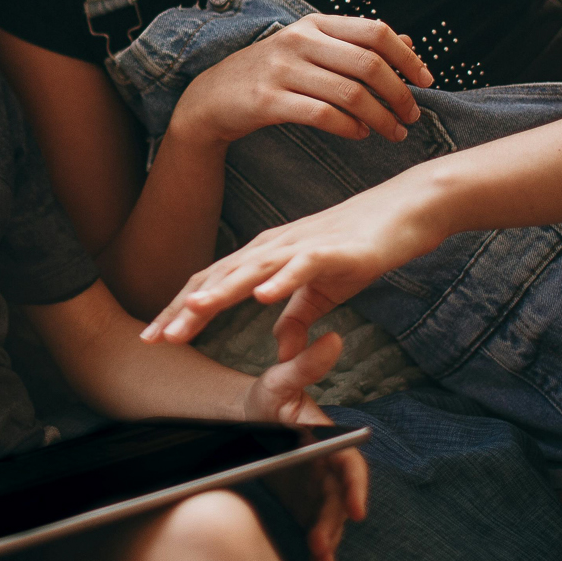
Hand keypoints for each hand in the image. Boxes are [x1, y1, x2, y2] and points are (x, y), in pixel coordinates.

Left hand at [143, 174, 445, 346]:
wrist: (406, 211)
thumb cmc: (361, 247)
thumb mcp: (324, 291)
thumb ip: (298, 317)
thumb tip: (281, 348)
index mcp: (264, 256)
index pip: (212, 283)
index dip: (180, 311)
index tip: (155, 338)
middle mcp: (273, 247)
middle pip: (220, 277)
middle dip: (185, 309)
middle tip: (155, 338)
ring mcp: (301, 245)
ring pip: (252, 269)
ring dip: (222, 292)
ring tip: (193, 312)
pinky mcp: (334, 249)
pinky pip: (303, 265)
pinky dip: (282, 281)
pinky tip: (263, 297)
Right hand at [171, 15, 430, 150]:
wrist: (211, 97)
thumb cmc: (270, 73)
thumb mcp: (310, 49)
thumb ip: (355, 44)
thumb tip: (408, 42)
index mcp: (314, 24)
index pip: (374, 31)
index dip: (406, 57)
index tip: (426, 80)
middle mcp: (299, 41)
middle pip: (368, 64)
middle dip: (399, 93)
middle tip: (412, 115)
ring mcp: (281, 70)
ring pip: (350, 93)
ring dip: (381, 117)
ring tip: (395, 133)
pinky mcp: (268, 100)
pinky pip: (322, 115)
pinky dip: (350, 127)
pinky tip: (361, 135)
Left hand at [242, 326, 368, 560]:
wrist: (242, 420)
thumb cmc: (265, 398)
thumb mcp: (279, 380)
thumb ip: (304, 365)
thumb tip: (334, 337)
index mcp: (326, 437)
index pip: (347, 462)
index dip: (354, 485)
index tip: (356, 509)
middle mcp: (327, 464)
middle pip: (338, 497)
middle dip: (335, 522)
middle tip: (321, 544)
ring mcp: (316, 485)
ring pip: (330, 515)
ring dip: (329, 537)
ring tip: (321, 559)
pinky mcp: (303, 502)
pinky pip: (315, 525)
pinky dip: (320, 544)